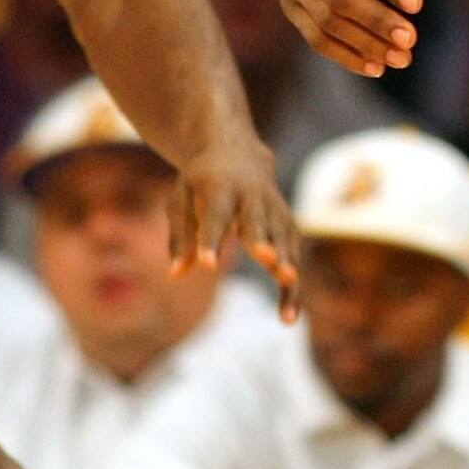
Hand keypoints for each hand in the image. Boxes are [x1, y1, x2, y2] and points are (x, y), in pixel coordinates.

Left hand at [171, 132, 298, 315]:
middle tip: (267, 261)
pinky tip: (289, 316)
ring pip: (284, 243)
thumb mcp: (181, 200)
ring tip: (287, 299)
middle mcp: (253, 196)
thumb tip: (175, 275)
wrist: (238, 152)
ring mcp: (275, 210)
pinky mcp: (288, 226)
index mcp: (220, 188)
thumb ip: (180, 237)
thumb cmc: (201, 183)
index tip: (207, 264)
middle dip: (263, 242)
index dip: (211, 238)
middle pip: (258, 222)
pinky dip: (292, 286)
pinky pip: (293, 258)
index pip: (215, 215)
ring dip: (286, 269)